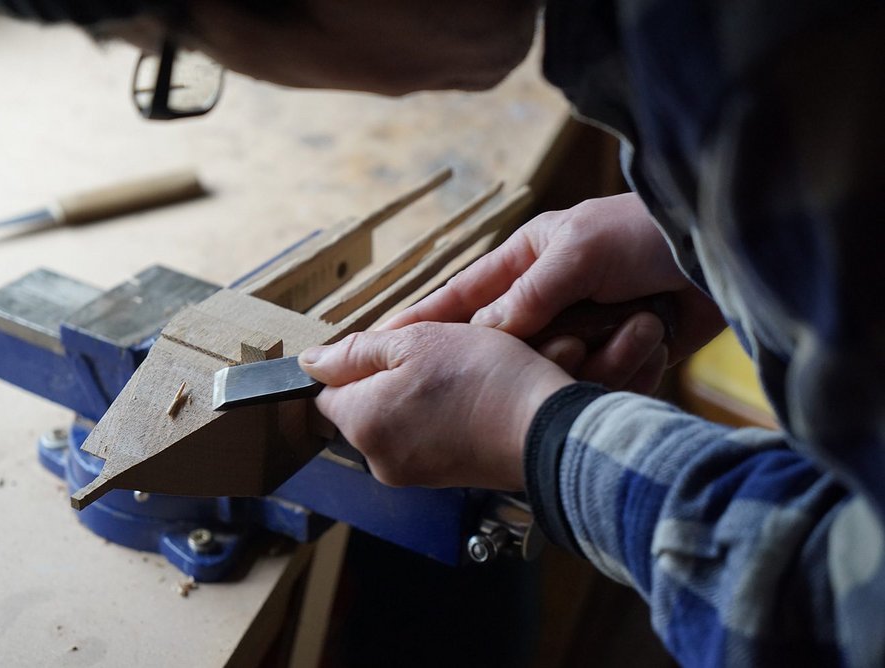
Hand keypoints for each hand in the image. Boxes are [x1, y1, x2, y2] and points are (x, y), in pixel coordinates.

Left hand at [300, 322, 571, 489]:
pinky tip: (471, 401)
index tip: (393, 349)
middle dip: (390, 379)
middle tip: (435, 357)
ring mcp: (411, 474)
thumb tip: (310, 362)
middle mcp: (378, 458)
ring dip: (418, 396)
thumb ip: (357, 352)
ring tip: (459, 377)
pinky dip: (441, 418)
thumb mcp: (416, 341)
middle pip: (363, 408)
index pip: (327, 391)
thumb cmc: (486, 380)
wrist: (547, 430)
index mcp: (362, 421)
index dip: (356, 363)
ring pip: (396, 421)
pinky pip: (425, 439)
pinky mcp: (442, 479)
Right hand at [384, 193, 726, 392]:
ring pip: (557, 373)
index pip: (462, 297)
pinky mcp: (616, 359)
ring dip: (599, 357)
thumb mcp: (581, 250)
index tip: (381, 347)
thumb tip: (480, 338)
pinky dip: (630, 365)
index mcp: (528, 262)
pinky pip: (601, 384)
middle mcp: (549, 301)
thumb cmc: (649, 234)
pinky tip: (654, 334)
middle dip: (536, 354)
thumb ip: (528, 294)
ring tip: (636, 322)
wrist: (727, 255)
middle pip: (508, 349)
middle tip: (559, 349)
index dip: (423, 322)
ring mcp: (583, 332)